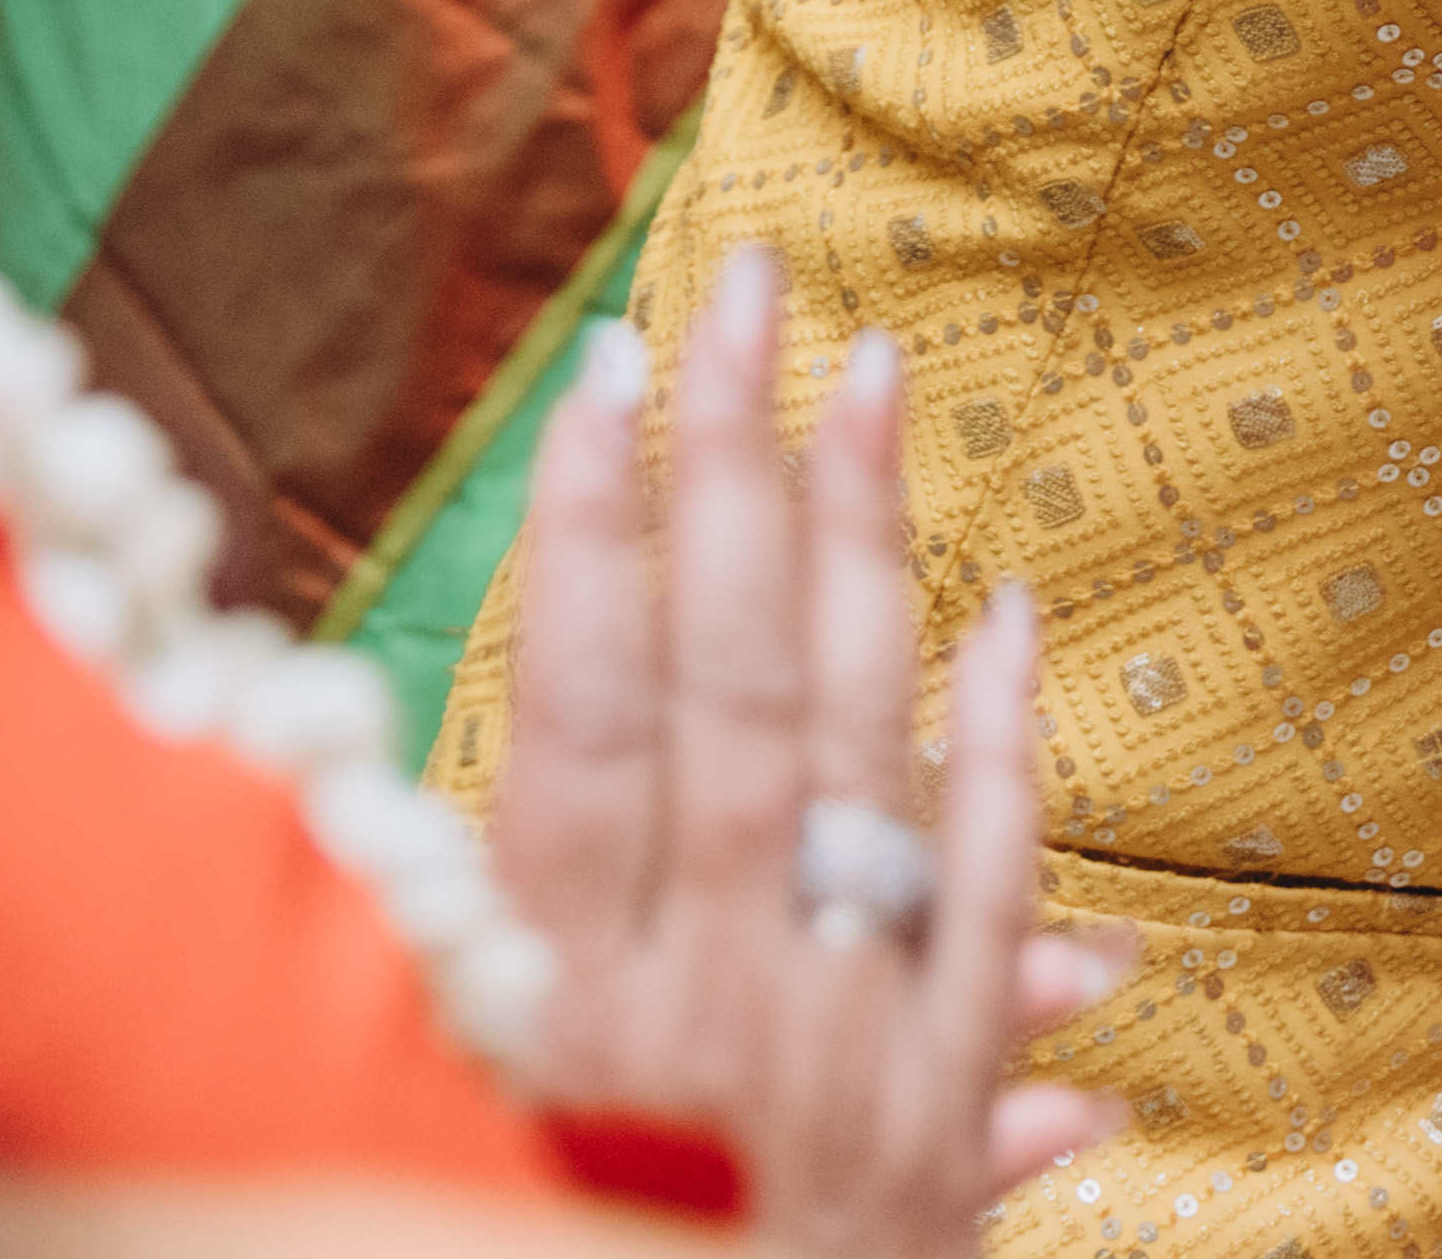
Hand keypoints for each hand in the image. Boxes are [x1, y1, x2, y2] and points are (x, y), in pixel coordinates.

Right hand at [494, 248, 1129, 1254]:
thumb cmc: (545, 1257)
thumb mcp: (458, 1152)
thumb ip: (478, 982)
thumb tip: (435, 806)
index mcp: (552, 1014)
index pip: (582, 719)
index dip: (601, 540)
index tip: (613, 376)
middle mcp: (701, 1002)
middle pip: (729, 683)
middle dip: (733, 467)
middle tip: (745, 281)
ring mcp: (838, 1044)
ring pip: (858, 744)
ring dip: (864, 545)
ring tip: (867, 368)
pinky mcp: (942, 1111)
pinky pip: (983, 894)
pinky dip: (998, 749)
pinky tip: (1006, 607)